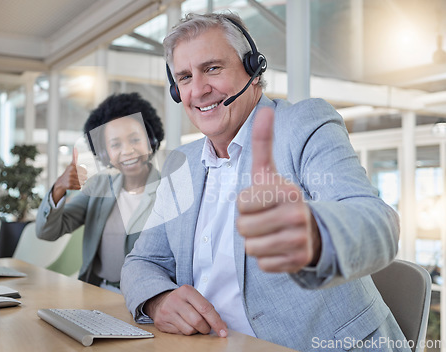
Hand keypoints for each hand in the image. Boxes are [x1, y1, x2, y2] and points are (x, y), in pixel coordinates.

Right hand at [52, 148, 87, 202]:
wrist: (61, 182)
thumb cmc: (69, 172)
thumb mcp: (71, 164)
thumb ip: (75, 157)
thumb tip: (75, 148)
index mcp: (73, 167)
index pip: (85, 171)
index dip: (83, 172)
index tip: (78, 172)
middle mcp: (71, 172)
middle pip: (85, 177)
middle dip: (82, 178)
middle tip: (76, 177)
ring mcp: (70, 179)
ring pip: (83, 182)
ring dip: (80, 183)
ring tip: (74, 181)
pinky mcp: (70, 186)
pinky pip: (79, 187)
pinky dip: (77, 187)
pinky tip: (73, 185)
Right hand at [144, 285, 226, 336]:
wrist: (160, 301)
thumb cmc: (182, 300)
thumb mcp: (194, 297)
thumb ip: (207, 308)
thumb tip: (222, 325)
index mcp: (187, 290)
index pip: (205, 308)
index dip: (216, 322)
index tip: (223, 331)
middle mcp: (175, 300)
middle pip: (198, 321)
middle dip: (206, 328)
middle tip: (206, 328)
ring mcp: (167, 311)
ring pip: (189, 330)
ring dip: (195, 331)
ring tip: (193, 324)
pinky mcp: (161, 322)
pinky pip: (180, 334)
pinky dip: (185, 332)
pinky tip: (183, 325)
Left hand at [236, 107, 320, 272]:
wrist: (313, 229)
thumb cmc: (281, 199)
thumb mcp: (270, 172)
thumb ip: (263, 142)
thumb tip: (264, 110)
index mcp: (287, 191)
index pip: (241, 203)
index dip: (245, 204)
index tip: (261, 201)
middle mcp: (297, 214)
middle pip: (243, 227)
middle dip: (249, 224)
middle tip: (265, 219)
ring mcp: (300, 240)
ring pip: (251, 247)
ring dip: (256, 241)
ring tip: (271, 232)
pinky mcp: (299, 261)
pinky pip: (263, 264)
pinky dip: (267, 258)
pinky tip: (279, 247)